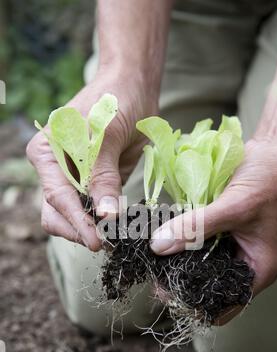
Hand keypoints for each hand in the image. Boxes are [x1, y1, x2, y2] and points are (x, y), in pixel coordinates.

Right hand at [27, 67, 157, 250]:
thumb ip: (104, 175)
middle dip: (79, 230)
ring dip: (91, 229)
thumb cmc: (115, 101)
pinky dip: (103, 222)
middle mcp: (54, 170)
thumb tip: (105, 215)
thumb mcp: (108, 135)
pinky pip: (93, 211)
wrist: (132, 87)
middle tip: (106, 243)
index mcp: (46, 153)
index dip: (76, 221)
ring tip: (115, 236)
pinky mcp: (92, 186)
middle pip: (57, 213)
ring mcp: (73, 180)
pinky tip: (120, 225)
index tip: (96, 240)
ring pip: (72, 217)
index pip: (57, 196)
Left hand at [150, 137, 276, 315]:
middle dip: (181, 280)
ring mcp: (233, 244)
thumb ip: (197, 227)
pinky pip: (199, 239)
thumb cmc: (274, 178)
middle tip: (154, 272)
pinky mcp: (222, 227)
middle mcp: (245, 261)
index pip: (224, 306)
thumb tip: (160, 245)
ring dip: (180, 257)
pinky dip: (184, 237)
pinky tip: (166, 235)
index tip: (166, 292)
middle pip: (208, 283)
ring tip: (155, 255)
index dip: (194, 304)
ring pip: (200, 260)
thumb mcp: (235, 206)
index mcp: (257, 270)